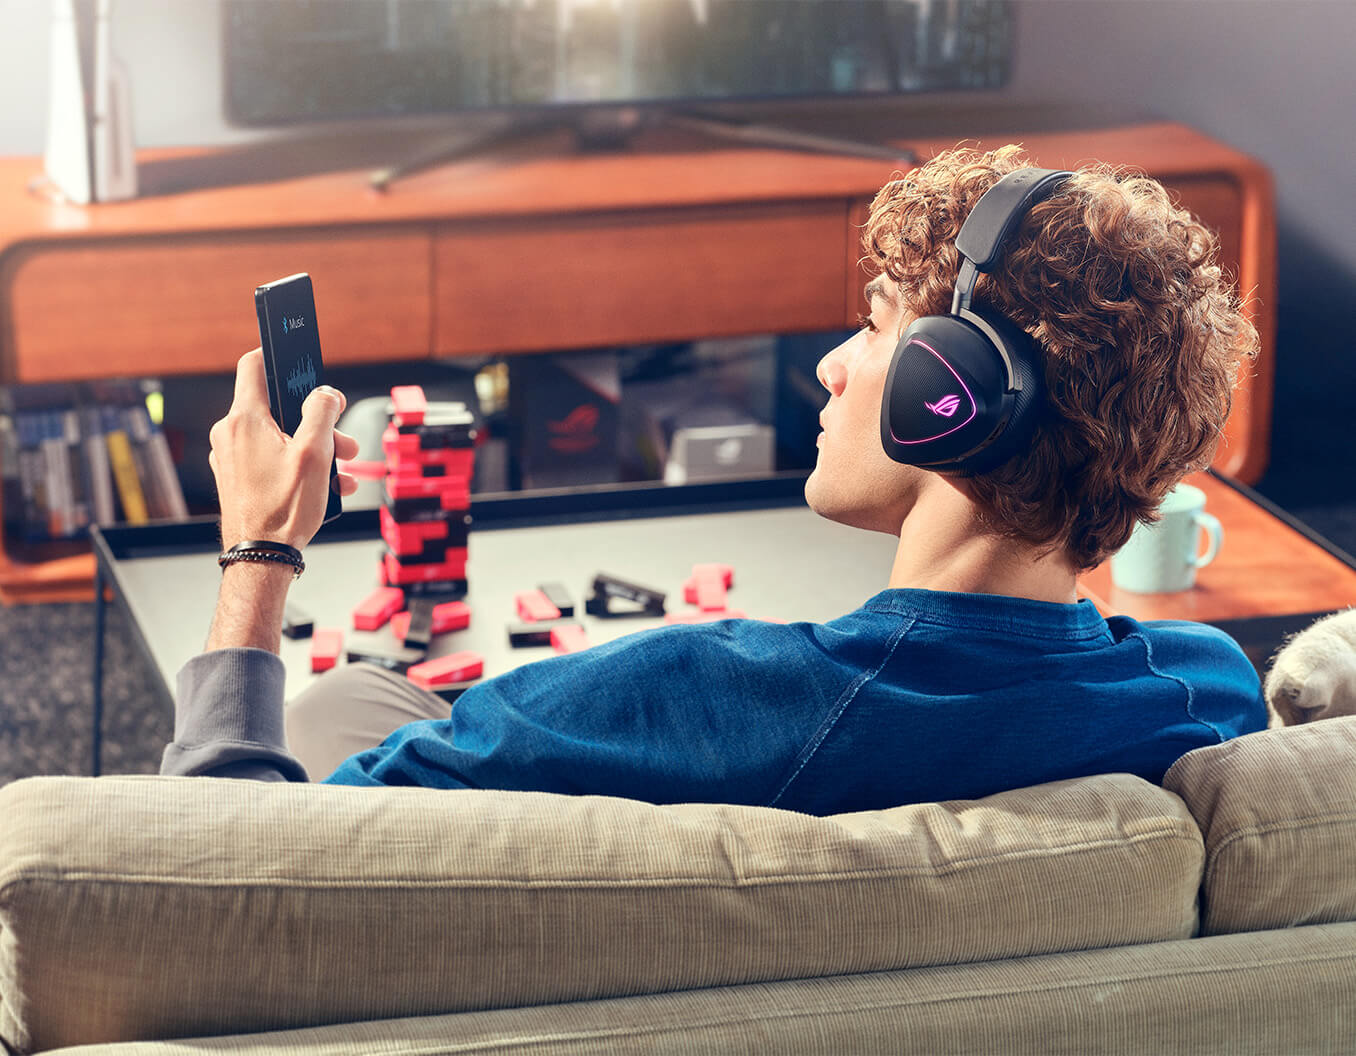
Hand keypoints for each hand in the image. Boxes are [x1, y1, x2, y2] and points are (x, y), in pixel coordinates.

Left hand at [208, 349, 360, 550]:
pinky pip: (272, 459)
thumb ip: (322, 412)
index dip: (279, 356)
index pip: (254, 365)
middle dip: (317, 421)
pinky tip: (327, 485)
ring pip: (280, 437)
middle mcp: (231, 434)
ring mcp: (232, 457)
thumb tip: (325, 394)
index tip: (298, 359)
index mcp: (245, 419)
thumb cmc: (282, 509)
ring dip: (314, 448)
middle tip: (342, 440)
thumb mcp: (315, 453)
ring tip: (341, 470)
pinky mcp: (238, 478)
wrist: (261, 557)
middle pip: (279, 408)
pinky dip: (299, 465)